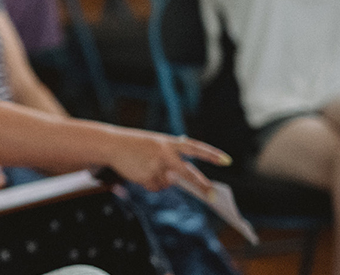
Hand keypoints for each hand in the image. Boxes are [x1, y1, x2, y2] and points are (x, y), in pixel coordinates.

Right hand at [106, 127, 230, 194]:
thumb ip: (170, 159)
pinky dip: (149, 183)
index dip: (211, 154)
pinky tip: (139, 172)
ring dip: (159, 180)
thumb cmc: (137, 144)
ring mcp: (156, 166)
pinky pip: (155, 187)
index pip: (195, 148)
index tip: (227, 161)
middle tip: (214, 197)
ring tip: (145, 167)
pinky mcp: (146, 177)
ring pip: (167, 183)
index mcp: (169, 142)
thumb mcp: (155, 145)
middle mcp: (165, 154)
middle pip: (188, 173)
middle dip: (202, 186)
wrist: (112, 144)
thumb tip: (178, 182)